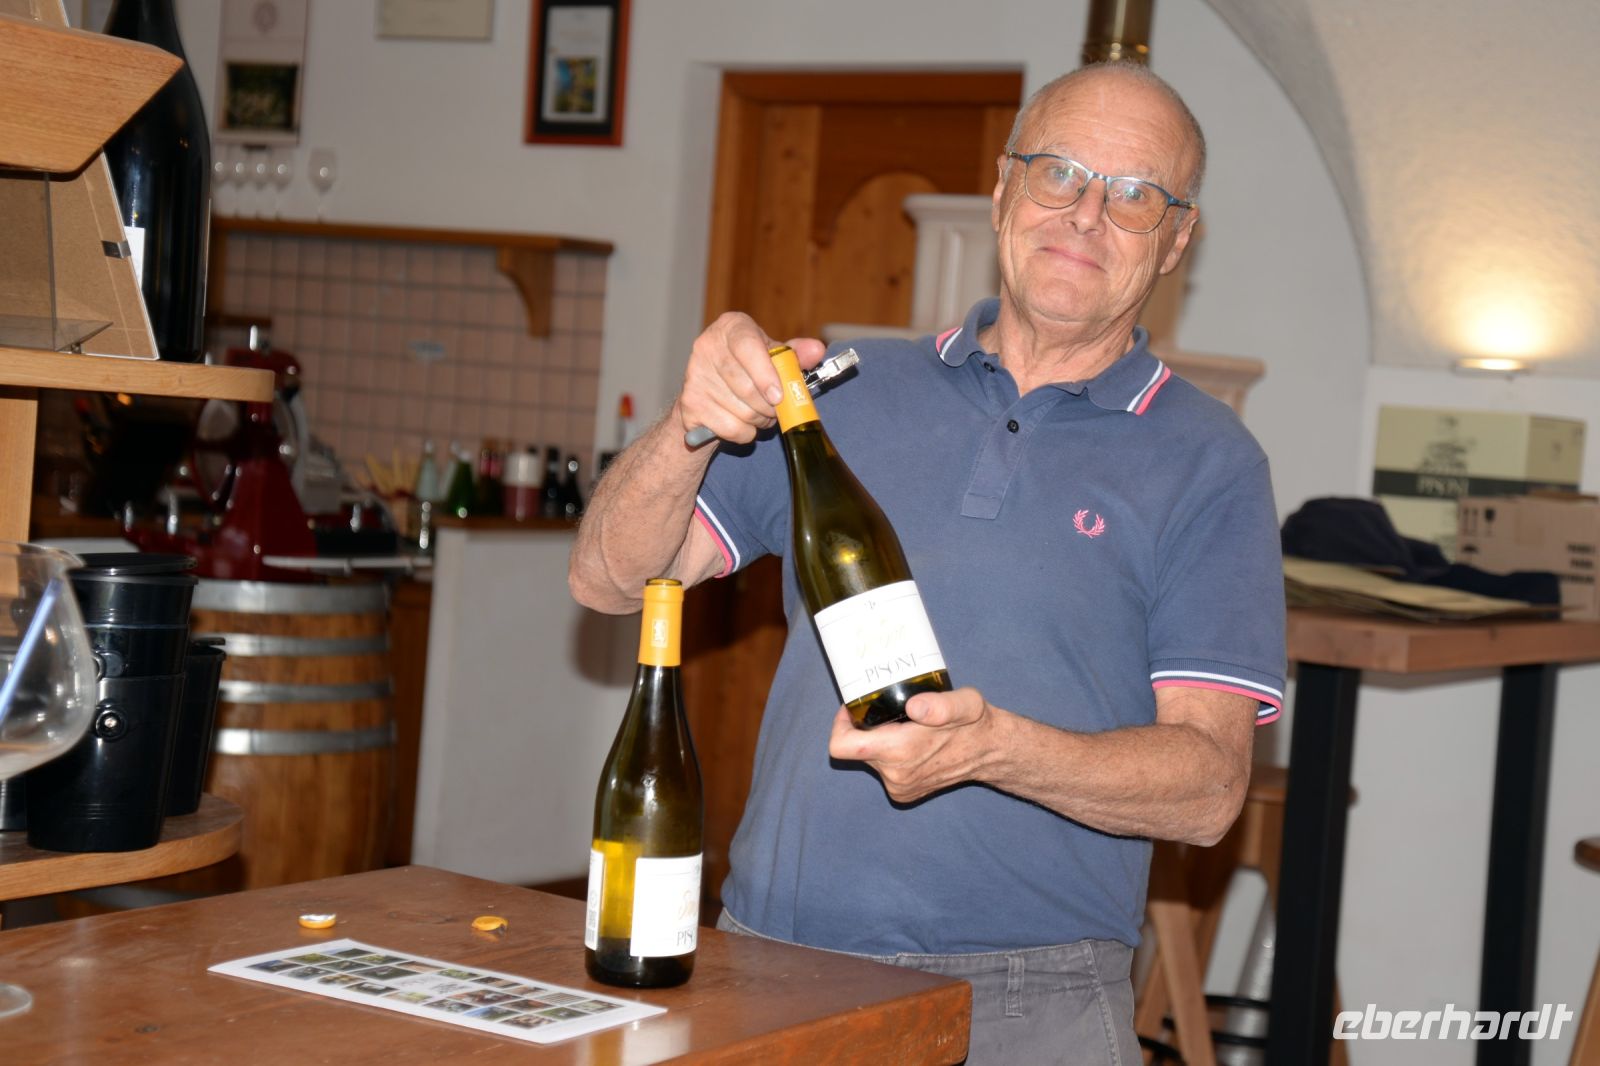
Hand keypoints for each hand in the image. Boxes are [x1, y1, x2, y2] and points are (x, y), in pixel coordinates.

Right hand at [677, 312, 825, 445]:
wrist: (708, 394)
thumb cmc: (746, 370)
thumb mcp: (772, 357)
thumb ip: (795, 355)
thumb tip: (816, 351)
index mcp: (731, 327)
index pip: (748, 346)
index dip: (765, 373)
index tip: (778, 396)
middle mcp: (707, 345)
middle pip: (746, 385)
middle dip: (769, 406)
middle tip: (776, 408)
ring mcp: (694, 375)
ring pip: (742, 411)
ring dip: (760, 420)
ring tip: (759, 413)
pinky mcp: (689, 404)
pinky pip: (731, 428)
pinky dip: (745, 433)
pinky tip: (741, 422)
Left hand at [827, 687, 998, 803]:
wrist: (990, 753)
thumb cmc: (974, 724)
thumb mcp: (965, 704)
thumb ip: (940, 705)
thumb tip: (914, 707)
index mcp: (900, 752)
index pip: (842, 746)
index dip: (840, 725)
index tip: (853, 709)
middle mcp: (894, 775)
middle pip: (857, 749)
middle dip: (867, 728)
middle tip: (890, 711)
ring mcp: (899, 788)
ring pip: (871, 759)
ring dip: (881, 741)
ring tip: (906, 726)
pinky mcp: (904, 793)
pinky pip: (884, 770)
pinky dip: (891, 755)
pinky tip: (913, 742)